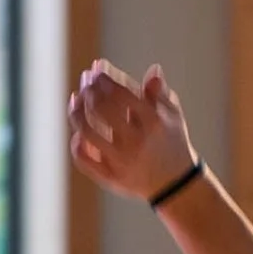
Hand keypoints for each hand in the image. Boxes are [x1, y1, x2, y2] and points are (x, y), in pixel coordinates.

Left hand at [69, 57, 199, 199]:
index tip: (97, 68)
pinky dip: (77, 143)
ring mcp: (121, 162)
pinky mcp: (111, 178)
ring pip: (87, 132)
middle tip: (86, 78)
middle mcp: (136, 142)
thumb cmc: (172, 142)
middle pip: (101, 109)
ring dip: (77, 111)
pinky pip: (84, 160)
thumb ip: (159, 94)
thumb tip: (153, 70)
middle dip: (89, 89)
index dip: (105, 78)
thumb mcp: (173, 117)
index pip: (121, 94)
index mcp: (154, 124)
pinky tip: (78, 131)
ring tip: (76, 98)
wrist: (176, 185)